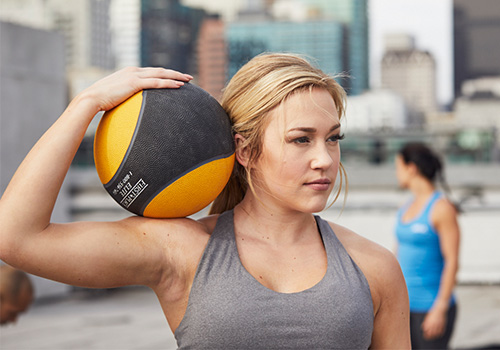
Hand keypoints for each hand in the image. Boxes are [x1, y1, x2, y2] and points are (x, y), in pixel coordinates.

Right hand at [78, 67, 192, 112]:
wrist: (90, 99)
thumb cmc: (100, 101)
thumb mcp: (115, 98)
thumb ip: (125, 99)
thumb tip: (130, 111)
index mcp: (129, 72)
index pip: (152, 72)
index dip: (165, 74)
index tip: (176, 78)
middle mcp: (133, 71)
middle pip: (160, 70)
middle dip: (175, 73)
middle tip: (188, 77)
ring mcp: (134, 76)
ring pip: (161, 74)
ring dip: (176, 76)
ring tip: (188, 80)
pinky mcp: (134, 83)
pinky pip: (156, 82)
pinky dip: (168, 83)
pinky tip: (179, 86)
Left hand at [421, 307, 446, 339]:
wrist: (439, 309)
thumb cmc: (432, 313)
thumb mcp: (427, 317)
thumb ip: (425, 323)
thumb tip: (422, 328)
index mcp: (429, 322)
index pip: (426, 331)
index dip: (425, 335)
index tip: (425, 336)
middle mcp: (434, 324)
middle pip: (431, 333)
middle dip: (430, 337)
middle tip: (429, 338)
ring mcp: (439, 325)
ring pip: (437, 333)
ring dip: (435, 336)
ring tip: (433, 337)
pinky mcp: (443, 325)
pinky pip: (442, 332)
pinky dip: (440, 334)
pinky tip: (439, 335)